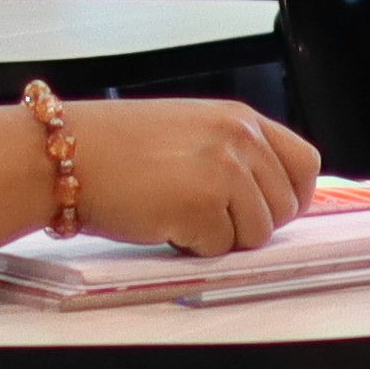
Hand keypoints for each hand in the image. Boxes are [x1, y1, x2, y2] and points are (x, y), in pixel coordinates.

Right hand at [59, 97, 312, 257]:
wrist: (64, 156)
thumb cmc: (112, 147)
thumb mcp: (188, 131)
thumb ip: (233, 152)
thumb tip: (265, 195)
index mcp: (239, 118)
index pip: (305, 164)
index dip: (291, 196)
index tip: (268, 210)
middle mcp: (239, 139)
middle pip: (285, 208)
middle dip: (250, 223)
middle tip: (206, 215)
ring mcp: (225, 172)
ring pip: (256, 235)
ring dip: (220, 237)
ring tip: (178, 213)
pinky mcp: (203, 206)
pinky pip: (219, 250)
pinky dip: (191, 246)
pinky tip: (162, 221)